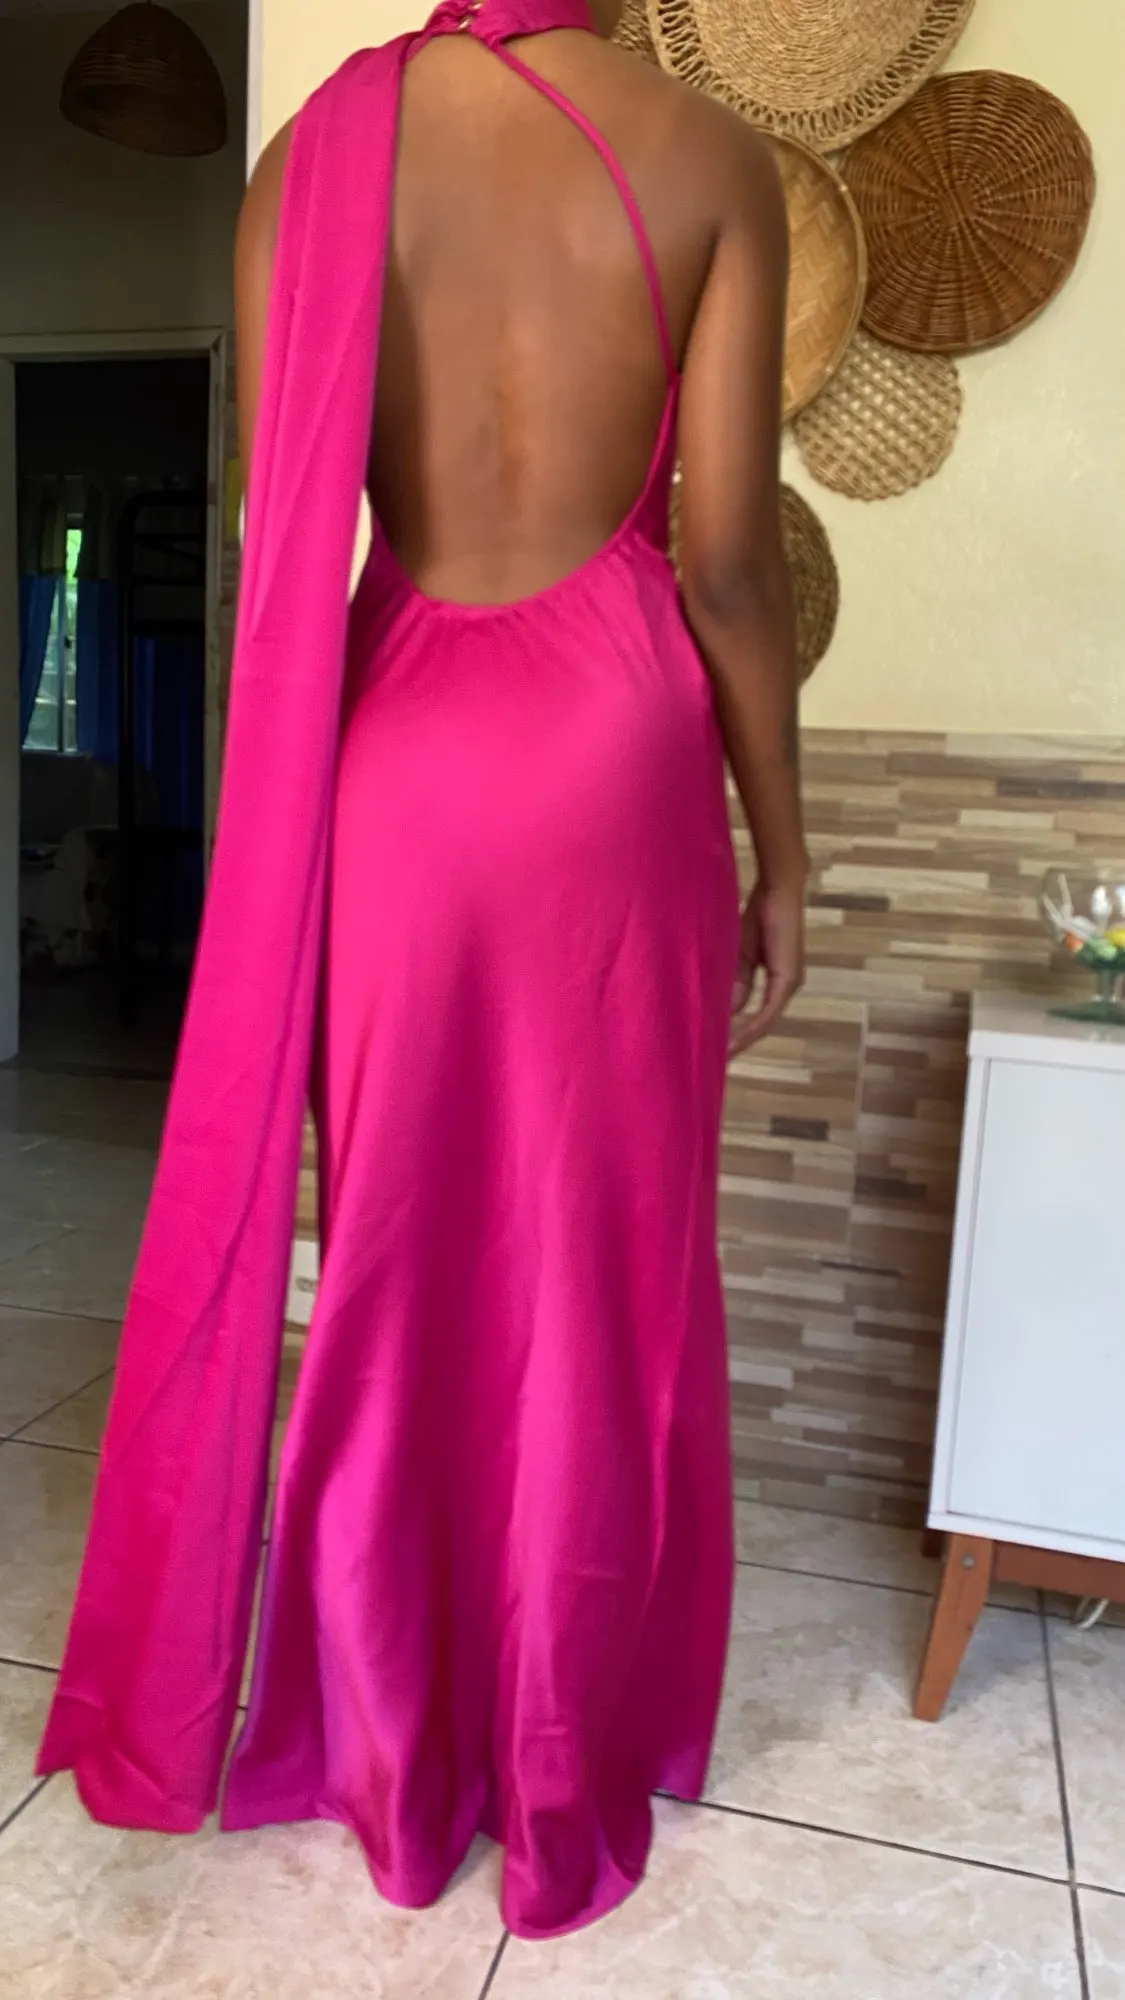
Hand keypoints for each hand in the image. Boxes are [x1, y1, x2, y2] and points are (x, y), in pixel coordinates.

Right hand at [728, 879, 804, 1055]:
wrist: (777, 890)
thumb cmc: (759, 915)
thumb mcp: (739, 956)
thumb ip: (735, 983)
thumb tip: (724, 1010)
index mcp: (775, 982)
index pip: (754, 1016)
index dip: (736, 1033)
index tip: (715, 1047)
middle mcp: (784, 988)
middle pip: (759, 1025)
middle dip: (737, 1043)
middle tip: (713, 1061)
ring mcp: (789, 985)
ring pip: (764, 1023)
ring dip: (742, 1040)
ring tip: (720, 1056)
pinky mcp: (787, 979)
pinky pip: (768, 1011)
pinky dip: (751, 1026)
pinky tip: (734, 1039)